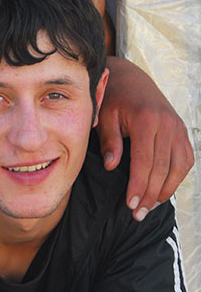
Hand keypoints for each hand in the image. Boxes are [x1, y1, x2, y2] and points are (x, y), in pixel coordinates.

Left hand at [98, 58, 193, 219]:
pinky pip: (185, 159)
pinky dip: (177, 177)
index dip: (139, 186)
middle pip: (162, 168)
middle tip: (139, 214)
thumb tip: (112, 166)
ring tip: (151, 207)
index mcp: (146, 119)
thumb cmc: (113, 97)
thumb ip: (109, 141)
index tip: (131, 204)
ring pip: (178, 167)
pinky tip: (164, 190)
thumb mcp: (105, 115)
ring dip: (166, 190)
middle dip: (151, 194)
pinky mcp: (182, 131)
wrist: (130, 78)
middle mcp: (166, 124)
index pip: (145, 161)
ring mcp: (177, 127)